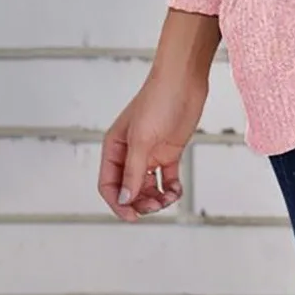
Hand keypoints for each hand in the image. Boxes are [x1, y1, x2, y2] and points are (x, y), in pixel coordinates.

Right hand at [97, 69, 205, 220]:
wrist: (185, 79)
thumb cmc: (158, 100)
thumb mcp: (142, 137)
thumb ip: (134, 170)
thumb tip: (124, 199)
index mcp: (114, 147)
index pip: (109, 184)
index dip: (117, 203)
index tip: (132, 216)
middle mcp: (130, 153)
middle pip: (129, 189)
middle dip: (140, 202)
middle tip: (155, 206)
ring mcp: (151, 153)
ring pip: (148, 187)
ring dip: (156, 198)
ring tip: (168, 199)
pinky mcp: (170, 151)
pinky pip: (167, 178)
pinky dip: (170, 188)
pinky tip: (176, 190)